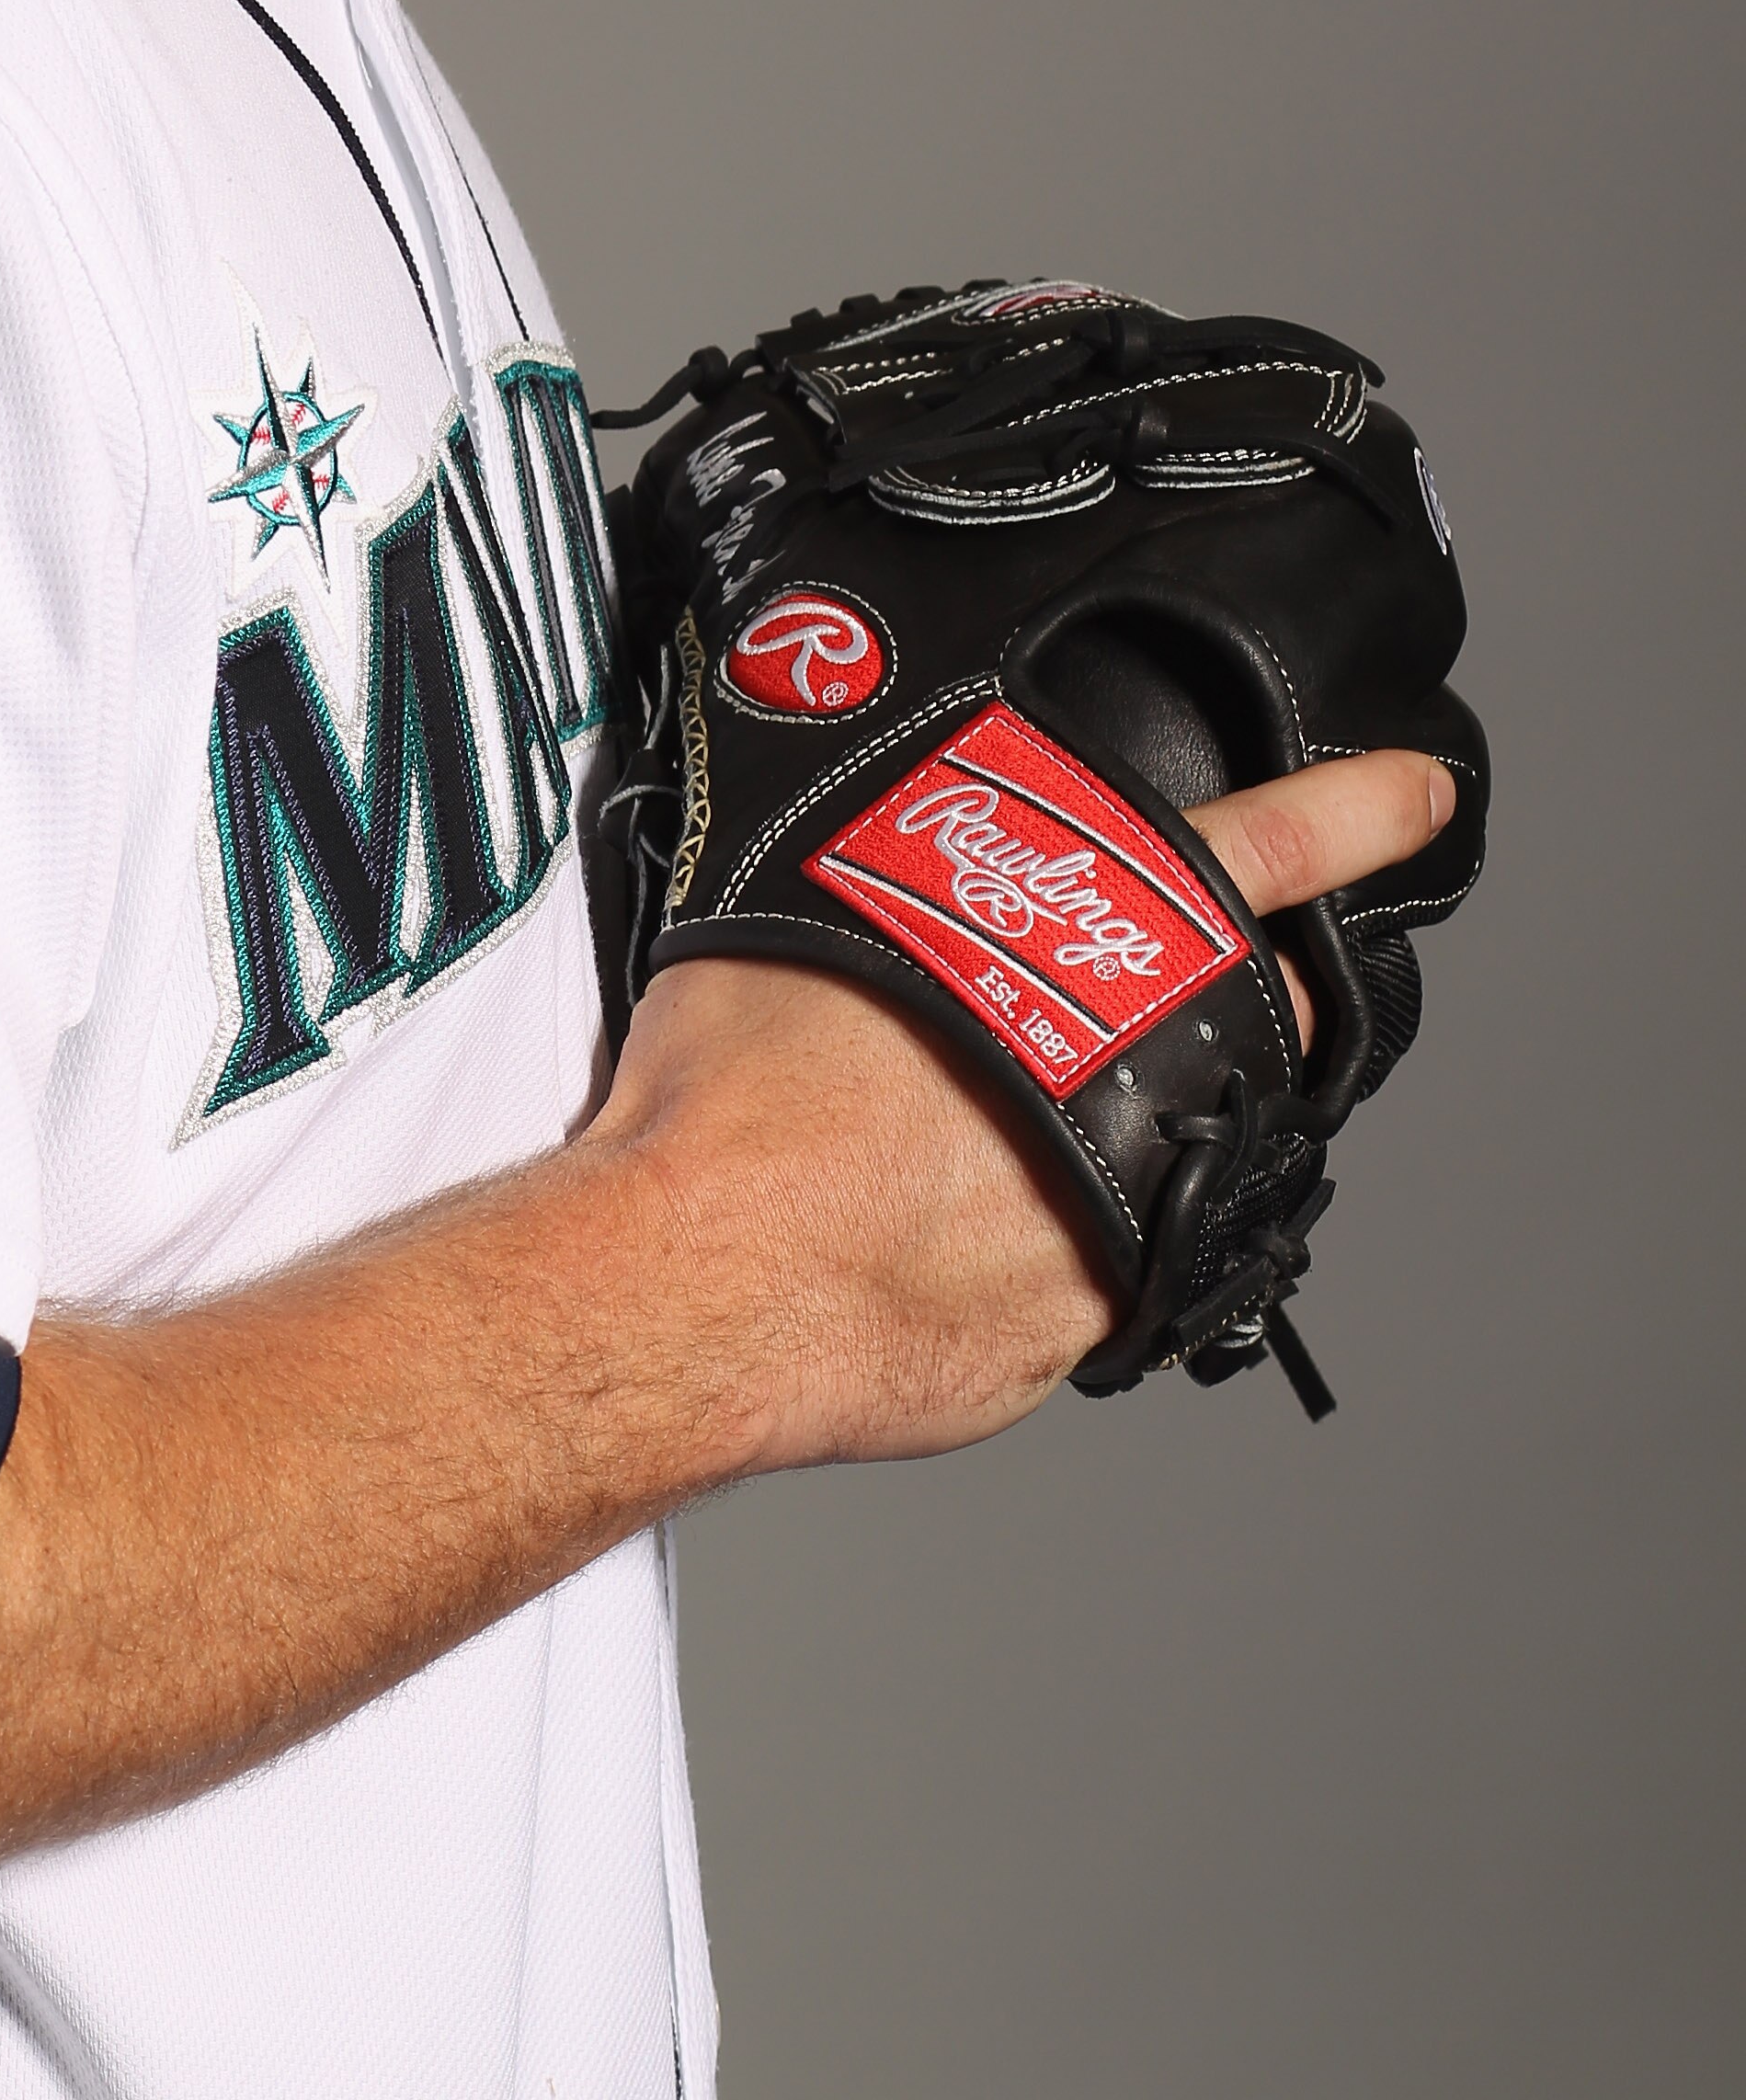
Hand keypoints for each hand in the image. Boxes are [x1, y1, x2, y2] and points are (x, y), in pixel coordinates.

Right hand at [597, 745, 1454, 1477]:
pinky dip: (1047, 1237)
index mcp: (1080, 952)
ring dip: (1131, 1126)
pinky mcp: (1097, 1317)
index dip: (1352, 813)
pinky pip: (1105, 1257)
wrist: (704, 1280)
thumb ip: (899, 858)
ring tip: (996, 1127)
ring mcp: (1132, 1207)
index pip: (1263, 850)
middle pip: (1255, 1016)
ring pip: (1187, 1146)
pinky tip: (947, 1223)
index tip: (1411, 797)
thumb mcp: (809, 896)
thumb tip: (899, 833)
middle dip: (1232, 998)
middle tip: (1141, 996)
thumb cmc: (735, 1096)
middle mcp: (1139, 1081)